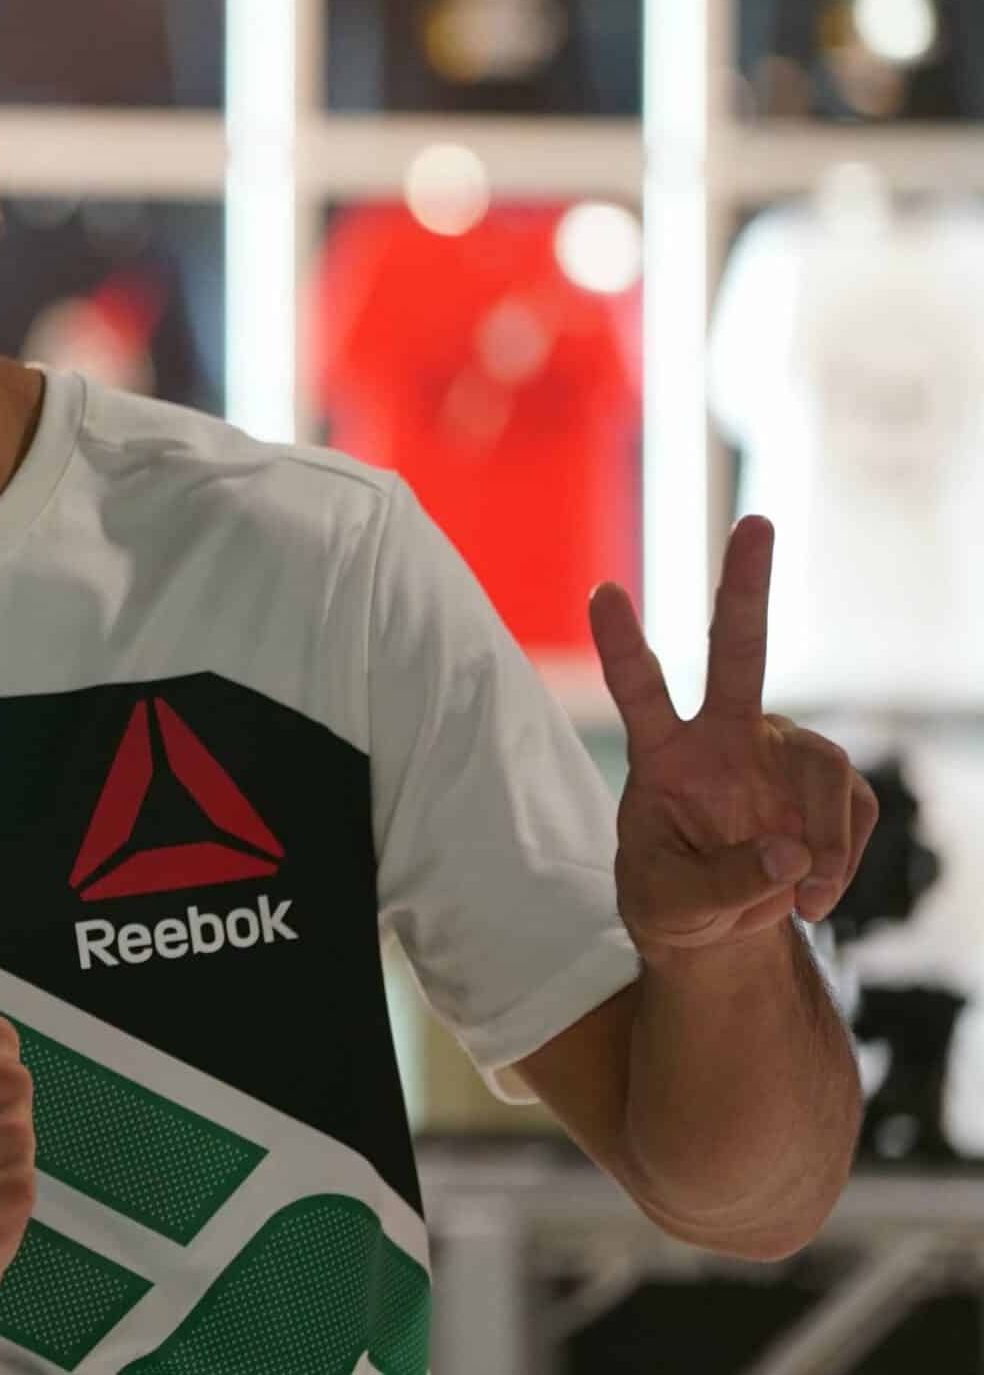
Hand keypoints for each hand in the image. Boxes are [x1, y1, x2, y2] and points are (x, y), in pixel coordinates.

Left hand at [592, 516, 879, 961]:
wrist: (720, 930)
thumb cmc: (674, 902)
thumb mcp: (673, 908)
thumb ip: (725, 885)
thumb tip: (794, 854)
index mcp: (663, 754)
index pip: (637, 689)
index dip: (621, 644)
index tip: (601, 593)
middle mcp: (723, 735)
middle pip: (738, 651)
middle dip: (745, 585)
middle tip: (755, 521)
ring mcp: (779, 753)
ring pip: (824, 767)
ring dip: (825, 842)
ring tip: (806, 900)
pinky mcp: (823, 782)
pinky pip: (850, 812)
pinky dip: (840, 862)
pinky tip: (814, 895)